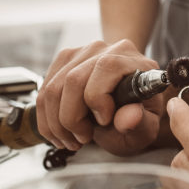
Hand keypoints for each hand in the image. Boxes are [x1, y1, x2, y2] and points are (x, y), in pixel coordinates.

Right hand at [36, 39, 162, 154]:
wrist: (125, 102)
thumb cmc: (136, 115)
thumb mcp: (145, 129)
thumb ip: (140, 124)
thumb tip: (129, 117)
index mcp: (135, 62)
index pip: (107, 67)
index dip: (98, 98)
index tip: (104, 121)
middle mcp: (109, 50)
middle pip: (73, 79)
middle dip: (71, 118)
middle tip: (83, 138)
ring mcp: (83, 52)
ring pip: (53, 87)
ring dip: (56, 123)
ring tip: (72, 139)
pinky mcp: (64, 60)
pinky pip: (44, 90)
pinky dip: (47, 118)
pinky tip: (61, 131)